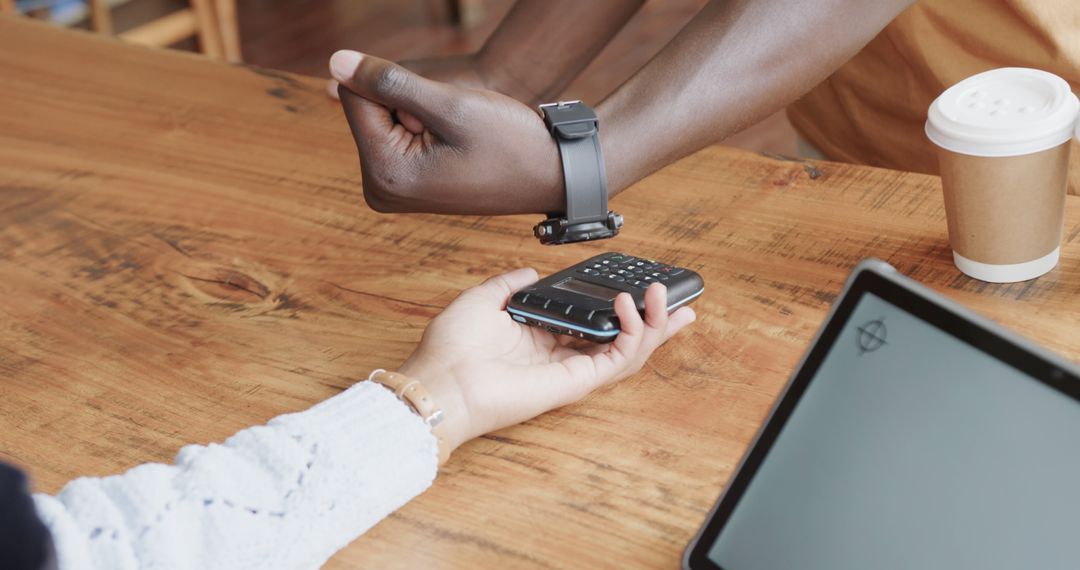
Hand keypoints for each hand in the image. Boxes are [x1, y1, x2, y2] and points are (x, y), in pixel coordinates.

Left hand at [329, 50, 563, 214]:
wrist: (549, 176)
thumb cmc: (509, 144)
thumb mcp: (451, 104)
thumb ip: (389, 81)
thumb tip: (336, 61)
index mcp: (384, 174)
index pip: (356, 97)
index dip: (398, 85)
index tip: (440, 112)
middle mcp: (379, 188)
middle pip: (367, 109)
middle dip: (408, 103)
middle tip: (455, 128)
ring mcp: (391, 187)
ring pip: (384, 118)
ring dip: (419, 113)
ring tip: (459, 138)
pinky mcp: (403, 182)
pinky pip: (397, 133)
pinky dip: (424, 126)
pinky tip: (456, 144)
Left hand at [397, 268, 695, 454]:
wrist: (442, 380)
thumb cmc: (452, 348)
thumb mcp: (482, 298)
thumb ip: (510, 284)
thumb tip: (530, 271)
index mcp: (541, 337)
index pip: (593, 323)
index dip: (619, 308)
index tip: (638, 289)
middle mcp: (560, 355)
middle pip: (620, 338)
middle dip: (654, 321)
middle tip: (678, 301)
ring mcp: (571, 371)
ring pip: (628, 350)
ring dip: (653, 324)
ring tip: (663, 297)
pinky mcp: (575, 382)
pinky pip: (616, 360)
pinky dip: (632, 334)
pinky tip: (630, 308)